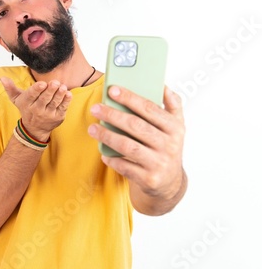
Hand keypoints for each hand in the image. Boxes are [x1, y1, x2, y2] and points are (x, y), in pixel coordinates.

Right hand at [0, 77, 71, 140]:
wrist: (35, 129)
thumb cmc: (27, 109)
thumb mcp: (17, 99)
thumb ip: (10, 88)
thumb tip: (1, 78)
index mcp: (27, 103)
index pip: (32, 96)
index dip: (37, 89)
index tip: (42, 83)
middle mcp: (37, 110)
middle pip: (44, 99)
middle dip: (50, 90)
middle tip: (55, 82)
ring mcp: (48, 114)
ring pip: (54, 103)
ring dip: (59, 95)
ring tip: (62, 87)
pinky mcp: (58, 117)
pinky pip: (63, 108)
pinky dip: (66, 101)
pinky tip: (68, 94)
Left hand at [88, 85, 184, 200]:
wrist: (169, 182)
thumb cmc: (166, 147)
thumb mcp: (176, 126)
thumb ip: (173, 105)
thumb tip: (163, 86)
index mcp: (175, 128)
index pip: (150, 108)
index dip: (130, 98)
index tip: (112, 89)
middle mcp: (169, 145)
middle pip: (136, 126)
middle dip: (113, 115)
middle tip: (95, 108)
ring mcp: (159, 163)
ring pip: (128, 147)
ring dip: (107, 136)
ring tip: (92, 129)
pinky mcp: (149, 179)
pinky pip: (125, 167)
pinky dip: (112, 159)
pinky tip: (103, 153)